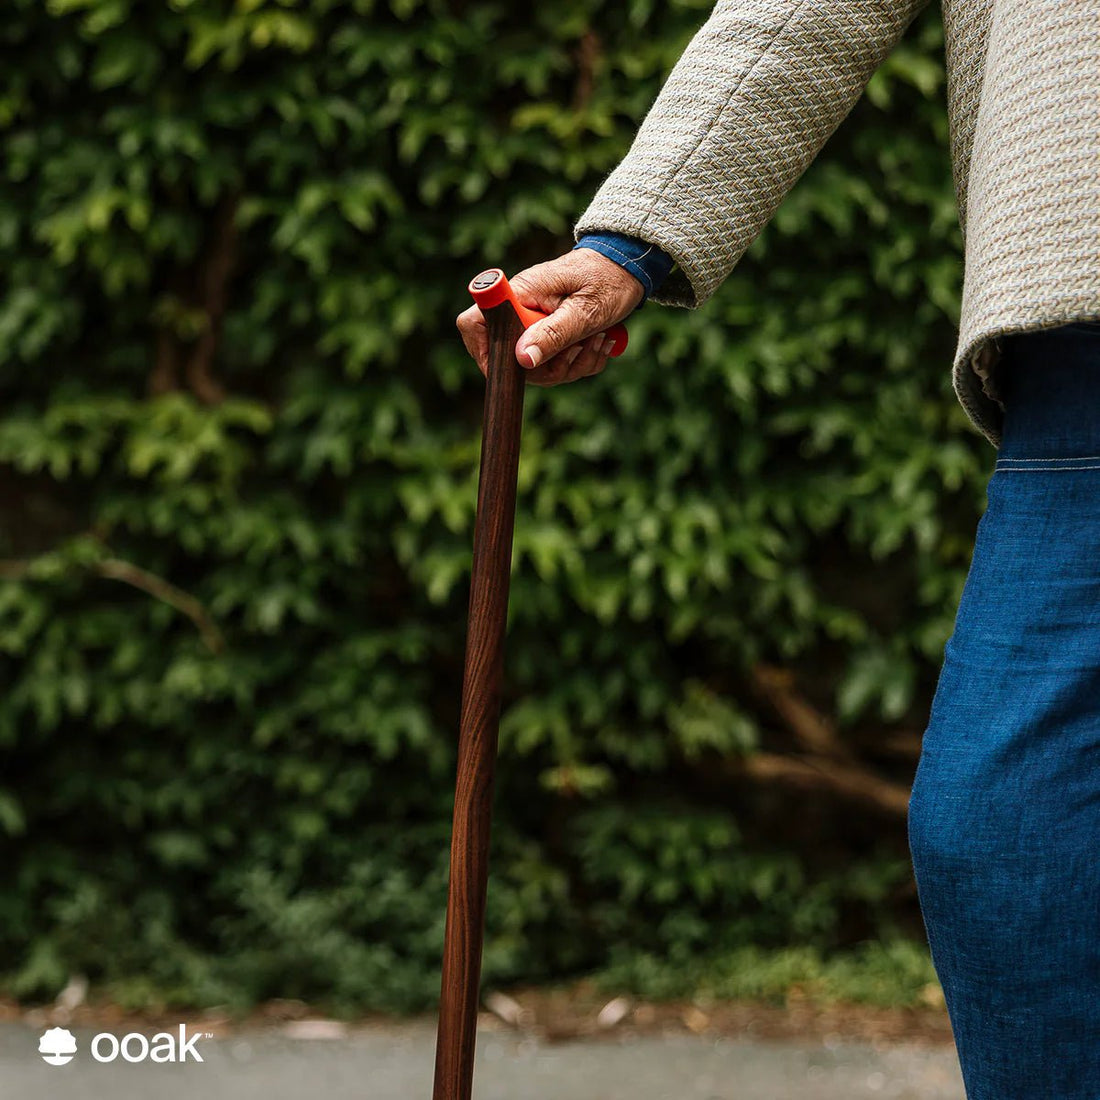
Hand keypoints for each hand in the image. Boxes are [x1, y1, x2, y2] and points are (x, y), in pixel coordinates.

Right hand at [456, 248, 644, 385]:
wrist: (629, 267)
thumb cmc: (609, 279)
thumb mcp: (585, 311)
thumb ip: (553, 334)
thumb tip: (522, 359)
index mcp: (520, 295)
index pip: (474, 323)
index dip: (484, 350)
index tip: (515, 364)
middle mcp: (520, 309)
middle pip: (510, 359)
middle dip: (550, 367)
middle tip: (581, 347)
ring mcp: (533, 323)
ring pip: (537, 368)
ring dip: (573, 365)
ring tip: (598, 340)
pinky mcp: (549, 334)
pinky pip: (556, 365)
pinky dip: (581, 362)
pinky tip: (599, 342)